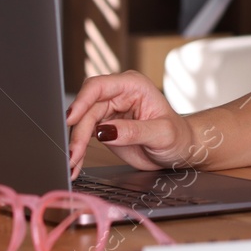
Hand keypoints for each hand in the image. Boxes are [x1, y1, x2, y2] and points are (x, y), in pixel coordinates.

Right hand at [65, 70, 197, 176]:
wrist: (180, 150)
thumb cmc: (178, 136)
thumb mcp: (162, 134)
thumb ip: (134, 131)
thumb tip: (105, 131)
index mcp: (134, 86)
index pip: (100, 86)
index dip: (82, 100)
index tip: (71, 118)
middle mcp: (119, 94)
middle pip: (87, 108)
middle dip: (77, 131)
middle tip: (73, 154)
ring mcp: (110, 110)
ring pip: (82, 123)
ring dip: (75, 144)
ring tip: (72, 163)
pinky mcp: (105, 126)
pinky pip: (84, 135)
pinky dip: (79, 150)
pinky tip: (76, 164)